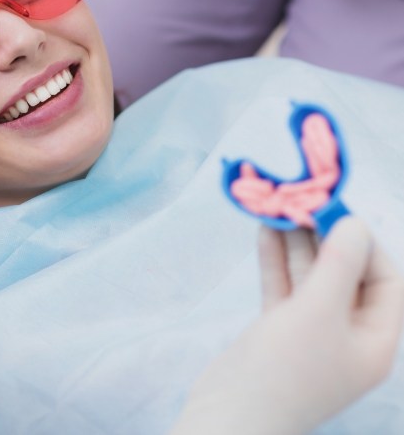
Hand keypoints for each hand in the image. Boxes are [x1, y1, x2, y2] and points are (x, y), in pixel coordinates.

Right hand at [172, 218, 403, 434]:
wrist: (228, 417)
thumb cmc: (285, 369)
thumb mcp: (318, 311)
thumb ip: (339, 264)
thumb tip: (355, 222)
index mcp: (375, 340)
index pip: (387, 281)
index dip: (367, 245)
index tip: (339, 213)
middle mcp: (347, 335)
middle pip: (345, 275)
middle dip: (327, 238)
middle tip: (305, 202)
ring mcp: (310, 333)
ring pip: (310, 278)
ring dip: (297, 244)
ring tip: (281, 207)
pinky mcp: (277, 330)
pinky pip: (283, 288)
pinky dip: (275, 261)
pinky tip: (265, 231)